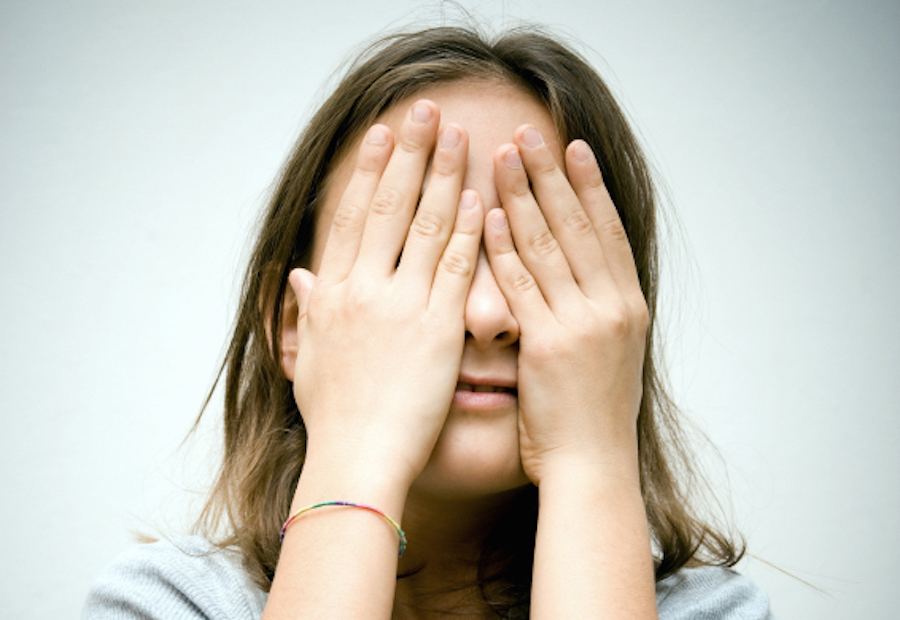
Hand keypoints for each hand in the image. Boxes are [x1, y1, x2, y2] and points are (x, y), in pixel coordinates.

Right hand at [285, 101, 483, 487]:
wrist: (356, 459)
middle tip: (426, 111)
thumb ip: (306, 311)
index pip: (350, 216)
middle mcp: (362, 289)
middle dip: (410, 153)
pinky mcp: (437, 329)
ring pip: (426, 226)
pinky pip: (456, 269)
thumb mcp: (309, 357)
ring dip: (445, 177)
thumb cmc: (333, 417)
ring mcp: (401, 305)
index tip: (384, 135)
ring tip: (461, 138)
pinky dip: (471, 231)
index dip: (369, 170)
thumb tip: (300, 276)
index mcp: (331, 293)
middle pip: (388, 205)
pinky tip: (483, 198)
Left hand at [484, 126, 648, 485]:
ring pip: (551, 245)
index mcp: (629, 306)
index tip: (572, 147)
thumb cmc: (594, 417)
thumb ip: (598, 310)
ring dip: (525, 195)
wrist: (593, 466)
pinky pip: (524, 284)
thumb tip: (581, 276)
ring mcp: (584, 323)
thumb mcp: (612, 355)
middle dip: (553, 175)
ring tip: (504, 155)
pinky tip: (492, 212)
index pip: (608, 231)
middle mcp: (612, 307)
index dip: (590, 185)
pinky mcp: (550, 344)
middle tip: (530, 133)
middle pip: (579, 225)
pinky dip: (508, 246)